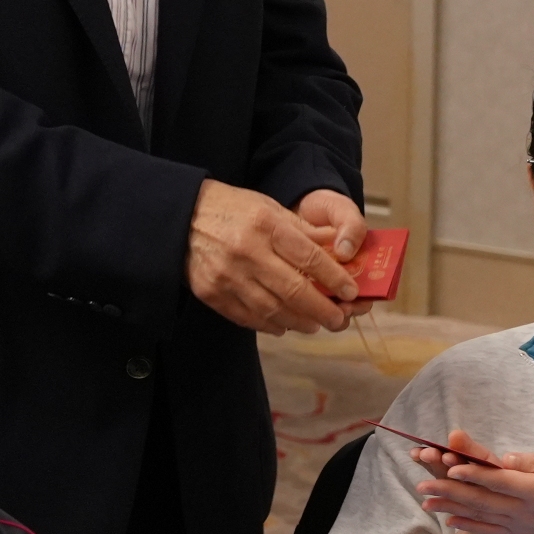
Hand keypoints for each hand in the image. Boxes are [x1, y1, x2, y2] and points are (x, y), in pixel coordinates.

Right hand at [189, 180, 356, 332]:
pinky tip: (285, 325)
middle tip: (339, 319)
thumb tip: (341, 251)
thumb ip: (305, 231)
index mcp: (266, 225)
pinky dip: (271, 325)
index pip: (310, 258)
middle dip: (322, 310)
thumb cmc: (234, 210)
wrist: (182, 217)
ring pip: (273, 310)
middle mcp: (247, 251)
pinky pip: (248, 317)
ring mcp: (227, 275)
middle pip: (294, 291)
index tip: (351, 292)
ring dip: (299, 322)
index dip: (335, 279)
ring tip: (315, 324)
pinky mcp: (212, 293)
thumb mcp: (271, 208)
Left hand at [411, 436, 533, 533]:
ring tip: (425, 501)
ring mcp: (522, 523)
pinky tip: (449, 520)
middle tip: (422, 484)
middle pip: (482, 499)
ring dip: (451, 507)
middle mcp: (525, 511)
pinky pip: (490, 529)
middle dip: (450, 491)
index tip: (449, 466)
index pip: (500, 481)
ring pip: (480, 514)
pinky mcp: (522, 530)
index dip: (473, 473)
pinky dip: (468, 525)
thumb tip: (506, 459)